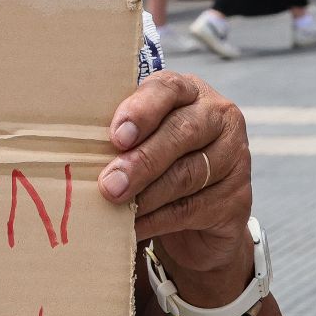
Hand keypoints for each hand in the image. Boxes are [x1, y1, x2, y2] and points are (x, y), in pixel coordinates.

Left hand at [96, 72, 253, 299]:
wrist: (200, 214)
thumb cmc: (159, 162)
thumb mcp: (141, 139)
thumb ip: (122, 136)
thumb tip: (76, 149)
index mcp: (189, 91)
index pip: (168, 89)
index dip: (141, 111)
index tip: (116, 136)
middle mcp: (219, 117)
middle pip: (181, 133)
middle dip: (141, 160)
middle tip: (109, 183)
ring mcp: (236, 157)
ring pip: (188, 174)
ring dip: (147, 194)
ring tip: (116, 206)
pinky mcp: (239, 197)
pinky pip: (194, 208)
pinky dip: (159, 220)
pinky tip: (134, 226)